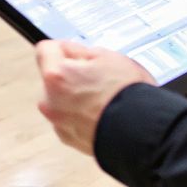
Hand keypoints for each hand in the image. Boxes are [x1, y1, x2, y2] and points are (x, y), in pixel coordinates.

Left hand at [35, 40, 155, 154]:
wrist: (141, 133)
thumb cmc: (128, 96)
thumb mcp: (108, 56)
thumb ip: (80, 51)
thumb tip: (71, 52)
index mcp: (56, 76)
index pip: (45, 49)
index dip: (64, 48)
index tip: (77, 53)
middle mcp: (49, 102)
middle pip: (54, 77)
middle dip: (71, 74)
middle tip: (98, 77)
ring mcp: (58, 122)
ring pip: (61, 99)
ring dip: (76, 96)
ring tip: (104, 98)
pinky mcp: (68, 138)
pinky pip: (70, 118)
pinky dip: (81, 115)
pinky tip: (102, 113)